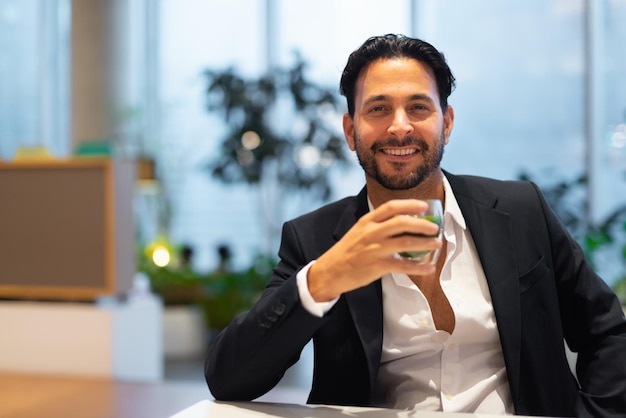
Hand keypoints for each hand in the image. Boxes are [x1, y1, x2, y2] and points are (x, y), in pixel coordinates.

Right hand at [307, 199, 442, 301]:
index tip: (424, 205)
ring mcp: (374, 250)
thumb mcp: (358, 231)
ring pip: (405, 243)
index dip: (409, 205)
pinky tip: (429, 268)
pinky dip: (419, 267)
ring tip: (437, 244)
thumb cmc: (347, 251)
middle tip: (435, 227)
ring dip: (425, 243)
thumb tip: (404, 222)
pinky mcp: (376, 267)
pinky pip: (402, 266)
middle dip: (422, 224)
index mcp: (366, 221)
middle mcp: (371, 233)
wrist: (329, 271)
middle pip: (401, 223)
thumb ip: (378, 226)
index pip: (390, 207)